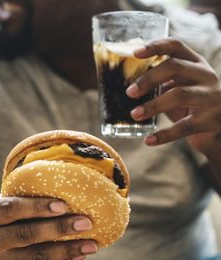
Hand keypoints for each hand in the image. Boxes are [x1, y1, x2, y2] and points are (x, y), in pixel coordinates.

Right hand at [0, 195, 97, 259]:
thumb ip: (22, 199)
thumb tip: (67, 191)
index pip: (10, 210)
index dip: (36, 207)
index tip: (64, 204)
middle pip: (26, 235)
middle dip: (59, 229)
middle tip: (86, 222)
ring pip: (35, 257)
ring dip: (67, 250)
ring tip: (92, 243)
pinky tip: (79, 254)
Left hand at [126, 38, 220, 153]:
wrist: (218, 130)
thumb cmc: (191, 104)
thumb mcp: (177, 87)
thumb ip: (158, 82)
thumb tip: (122, 82)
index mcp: (194, 63)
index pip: (176, 45)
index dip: (155, 46)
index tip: (135, 52)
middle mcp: (206, 75)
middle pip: (175, 67)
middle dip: (148, 78)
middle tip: (129, 92)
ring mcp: (211, 97)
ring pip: (180, 95)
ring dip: (153, 105)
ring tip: (134, 114)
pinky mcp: (212, 120)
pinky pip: (184, 127)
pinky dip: (164, 135)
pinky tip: (148, 140)